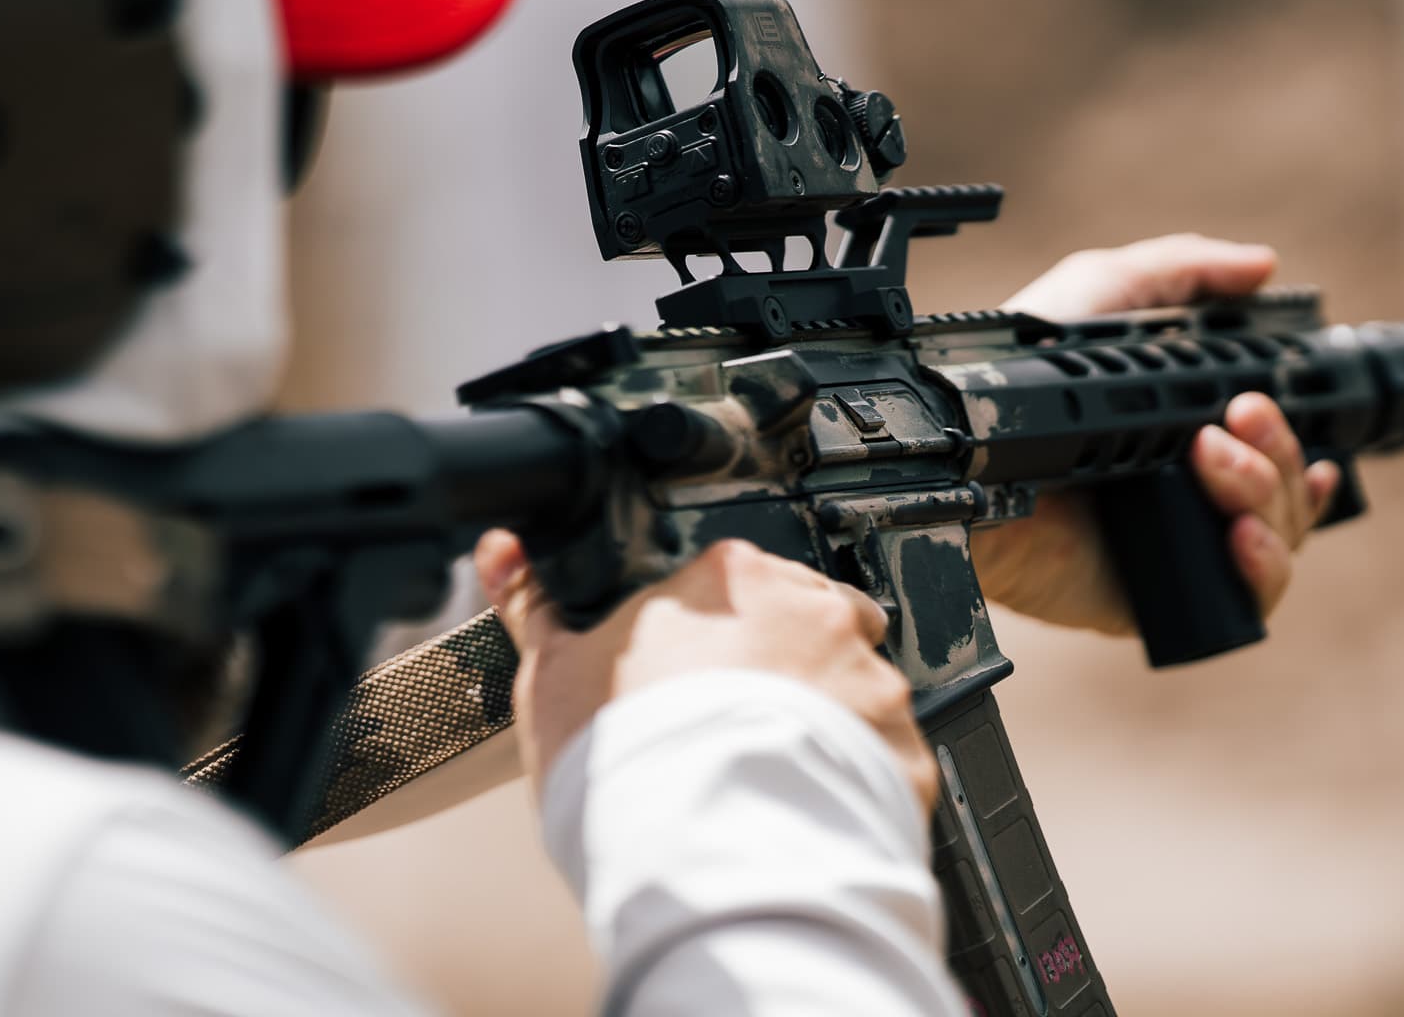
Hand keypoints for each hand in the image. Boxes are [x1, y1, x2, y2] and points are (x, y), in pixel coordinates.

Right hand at [474, 531, 936, 815]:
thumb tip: (500, 552)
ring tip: (768, 777)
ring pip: (852, 687)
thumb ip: (530, 604)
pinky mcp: (903, 749)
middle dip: (776, 668)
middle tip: (728, 726)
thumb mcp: (552, 673)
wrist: (701, 850)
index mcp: (730, 578)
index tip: (693, 675)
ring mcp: (868, 678)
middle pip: (805, 623)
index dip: (710, 633)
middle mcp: (814, 611)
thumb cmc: (625, 758)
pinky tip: (805, 807)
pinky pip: (885, 756)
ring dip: (821, 721)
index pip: (732, 581)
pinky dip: (854, 778)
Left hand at [972, 234, 1340, 635]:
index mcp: (1185, 428)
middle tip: (1240, 415)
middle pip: (1288, 481)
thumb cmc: (1016, 377)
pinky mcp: (1165, 592)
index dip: (1293, 421)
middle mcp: (1192, 487)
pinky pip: (1250, 595)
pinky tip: (1243, 534)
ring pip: (1282, 530)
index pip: (1273, 434)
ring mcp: (1184, 540)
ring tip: (1214, 462)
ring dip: (1269, 491)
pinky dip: (1266, 565)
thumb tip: (1261, 266)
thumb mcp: (1098, 295)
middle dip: (1278, 445)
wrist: (966, 461)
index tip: (1290, 394)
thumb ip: (1177, 270)